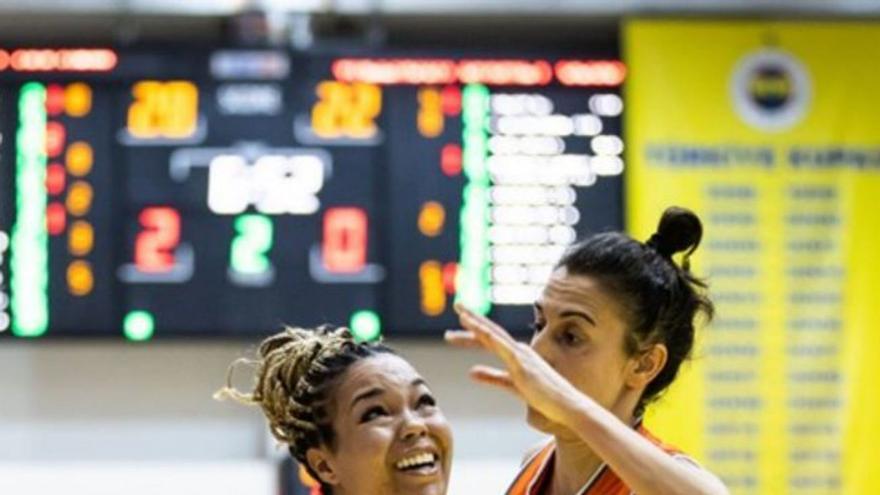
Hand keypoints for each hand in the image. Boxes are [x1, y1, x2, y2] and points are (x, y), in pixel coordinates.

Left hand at [445, 302, 589, 426]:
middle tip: (458, 304)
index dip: (475, 329)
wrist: (566, 405)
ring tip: (461, 312)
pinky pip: (501, 346)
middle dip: (473, 317)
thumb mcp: (511, 385)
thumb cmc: (544, 397)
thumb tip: (470, 371)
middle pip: (490, 331)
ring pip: (494, 334)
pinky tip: (477, 328)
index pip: (491, 338)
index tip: (461, 320)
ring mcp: (520, 354)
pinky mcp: (521, 363)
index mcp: (516, 354)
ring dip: (477, 323)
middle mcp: (518, 349)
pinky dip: (488, 335)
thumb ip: (491, 377)